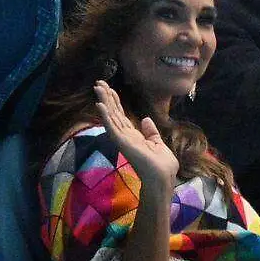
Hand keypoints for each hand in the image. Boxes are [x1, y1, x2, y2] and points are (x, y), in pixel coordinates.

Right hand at [94, 81, 178, 195]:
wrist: (162, 178)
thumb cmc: (162, 164)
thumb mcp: (157, 143)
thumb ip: (150, 132)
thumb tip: (145, 119)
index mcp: (133, 135)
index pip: (121, 115)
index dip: (115, 102)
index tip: (109, 88)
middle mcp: (125, 135)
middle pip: (114, 113)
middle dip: (107, 97)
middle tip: (98, 82)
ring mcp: (122, 139)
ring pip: (111, 116)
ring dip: (104, 102)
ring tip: (97, 87)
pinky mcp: (122, 143)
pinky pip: (111, 127)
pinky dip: (105, 116)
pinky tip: (100, 105)